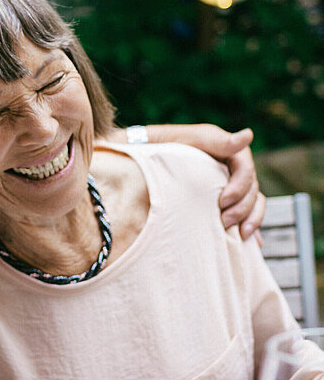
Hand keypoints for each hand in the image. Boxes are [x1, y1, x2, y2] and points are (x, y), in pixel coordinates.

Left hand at [118, 124, 265, 240]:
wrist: (126, 162)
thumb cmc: (150, 147)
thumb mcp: (177, 140)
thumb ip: (211, 140)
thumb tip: (248, 135)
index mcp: (219, 148)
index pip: (245, 165)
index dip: (240, 184)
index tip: (222, 201)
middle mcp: (224, 167)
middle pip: (251, 187)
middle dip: (243, 206)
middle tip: (224, 222)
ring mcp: (221, 185)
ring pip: (252, 202)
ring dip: (250, 218)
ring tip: (238, 235)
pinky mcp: (216, 202)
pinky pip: (242, 215)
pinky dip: (250, 228)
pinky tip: (249, 244)